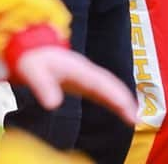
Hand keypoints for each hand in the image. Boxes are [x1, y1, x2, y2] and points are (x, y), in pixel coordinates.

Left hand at [15, 46, 137, 125]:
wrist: (31, 48)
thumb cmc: (32, 59)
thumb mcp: (33, 71)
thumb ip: (42, 86)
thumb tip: (53, 105)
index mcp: (78, 68)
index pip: (100, 83)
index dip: (115, 95)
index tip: (127, 108)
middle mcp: (86, 71)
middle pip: (110, 84)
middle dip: (124, 99)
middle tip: (136, 119)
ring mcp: (86, 74)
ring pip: (108, 86)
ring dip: (121, 100)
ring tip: (134, 118)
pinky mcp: (83, 80)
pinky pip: (102, 89)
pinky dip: (113, 98)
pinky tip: (119, 108)